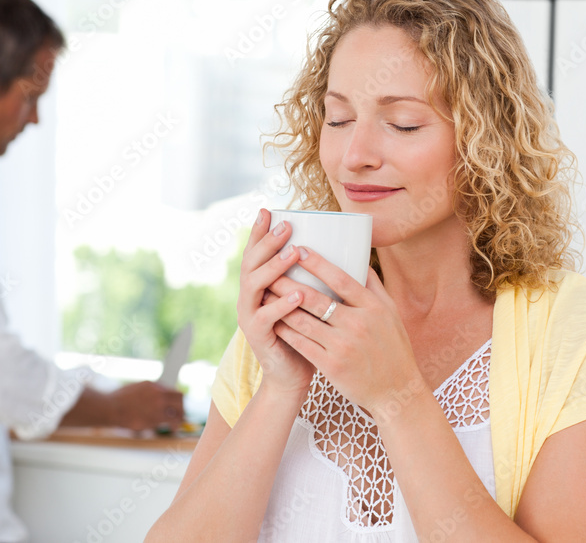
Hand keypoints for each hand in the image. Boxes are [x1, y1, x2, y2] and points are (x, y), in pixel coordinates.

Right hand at [108, 381, 183, 430]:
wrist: (111, 407)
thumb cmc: (120, 399)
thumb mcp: (137, 387)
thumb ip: (151, 390)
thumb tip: (161, 395)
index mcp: (154, 386)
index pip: (174, 392)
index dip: (178, 400)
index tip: (178, 406)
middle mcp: (158, 394)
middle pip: (180, 400)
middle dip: (181, 408)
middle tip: (181, 415)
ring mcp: (157, 406)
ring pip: (177, 413)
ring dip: (179, 419)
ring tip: (177, 424)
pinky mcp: (153, 419)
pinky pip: (168, 422)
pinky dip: (172, 426)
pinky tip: (172, 429)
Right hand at [236, 209, 314, 399]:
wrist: (293, 375)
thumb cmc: (305, 333)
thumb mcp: (306, 300)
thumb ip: (311, 278)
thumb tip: (336, 248)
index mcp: (259, 285)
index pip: (255, 252)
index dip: (258, 232)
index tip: (267, 210)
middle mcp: (249, 297)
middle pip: (251, 263)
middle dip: (268, 242)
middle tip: (286, 226)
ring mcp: (250, 316)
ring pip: (255, 285)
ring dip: (275, 267)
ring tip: (294, 254)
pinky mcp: (258, 336)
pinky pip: (267, 316)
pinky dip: (283, 304)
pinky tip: (298, 293)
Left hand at [267, 248, 422, 413]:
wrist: (396, 391)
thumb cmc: (394, 348)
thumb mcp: (391, 313)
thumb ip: (374, 286)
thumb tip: (361, 259)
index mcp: (373, 308)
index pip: (342, 279)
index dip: (318, 263)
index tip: (299, 249)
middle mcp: (358, 324)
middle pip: (316, 299)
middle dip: (289, 282)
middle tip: (270, 269)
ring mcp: (343, 346)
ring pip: (304, 321)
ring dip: (281, 306)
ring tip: (266, 292)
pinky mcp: (331, 366)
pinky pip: (302, 344)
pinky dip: (286, 331)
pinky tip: (273, 321)